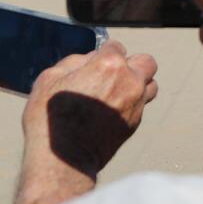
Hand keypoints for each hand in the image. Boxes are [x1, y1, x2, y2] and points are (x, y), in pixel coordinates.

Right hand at [15, 42, 157, 203]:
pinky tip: (112, 110)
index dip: (104, 51)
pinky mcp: (137, 121)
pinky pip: (142, 105)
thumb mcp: (50, 79)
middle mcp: (130, 81)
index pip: (116, 46)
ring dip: (138, 83)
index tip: (96, 60)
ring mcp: (137, 103)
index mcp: (110, 65)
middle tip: (114, 73)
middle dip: (132, 63)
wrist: (65, 157)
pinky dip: (132, 103)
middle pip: (147, 61)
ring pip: (151, 84)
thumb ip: (75, 62)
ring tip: (116, 91)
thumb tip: (91, 58)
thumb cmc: (52, 117)